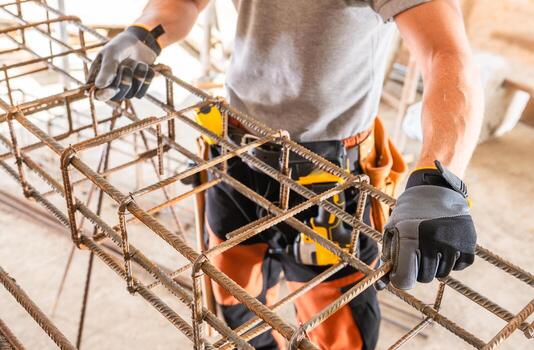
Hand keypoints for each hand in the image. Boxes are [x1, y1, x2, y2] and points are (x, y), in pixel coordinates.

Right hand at [88, 25, 163, 100]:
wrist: (140, 42)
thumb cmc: (121, 46)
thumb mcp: (112, 52)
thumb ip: (107, 68)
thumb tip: (99, 86)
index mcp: (98, 77)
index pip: (98, 95)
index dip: (105, 95)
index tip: (114, 89)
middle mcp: (110, 86)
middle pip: (117, 97)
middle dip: (125, 79)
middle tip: (126, 65)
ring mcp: (125, 89)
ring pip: (132, 94)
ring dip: (136, 76)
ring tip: (135, 62)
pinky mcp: (139, 88)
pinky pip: (144, 91)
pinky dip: (146, 77)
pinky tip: (144, 66)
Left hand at [382, 160, 476, 289]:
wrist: (435, 190)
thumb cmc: (409, 212)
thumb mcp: (393, 228)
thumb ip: (389, 256)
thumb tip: (383, 284)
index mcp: (410, 237)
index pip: (406, 278)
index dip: (402, 281)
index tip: (401, 278)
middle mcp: (432, 240)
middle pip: (425, 277)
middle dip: (419, 271)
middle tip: (418, 256)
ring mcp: (452, 242)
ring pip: (442, 273)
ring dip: (435, 266)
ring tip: (431, 247)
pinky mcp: (468, 243)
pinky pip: (459, 267)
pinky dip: (452, 262)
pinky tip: (445, 246)